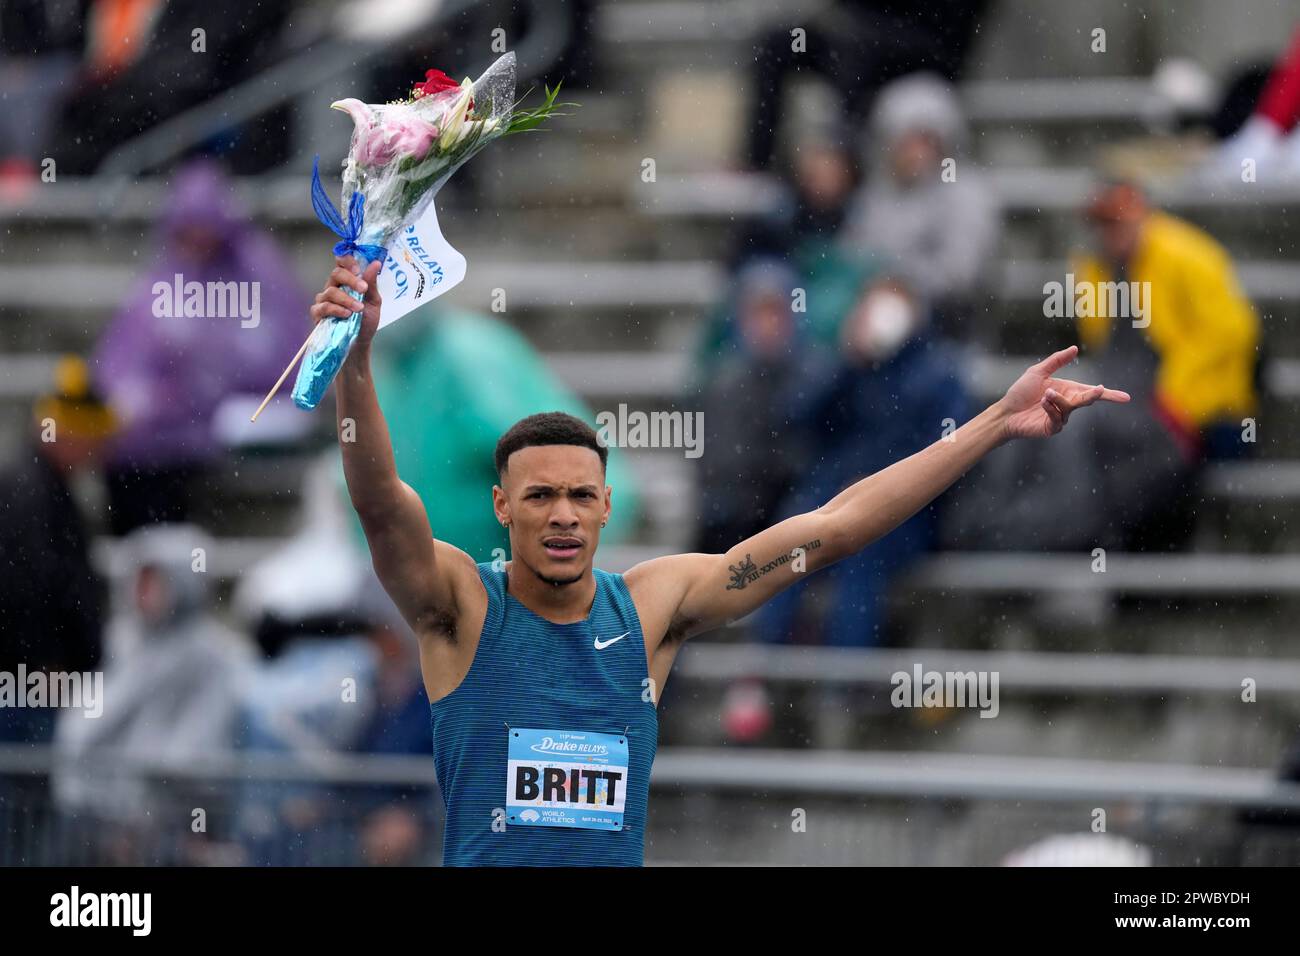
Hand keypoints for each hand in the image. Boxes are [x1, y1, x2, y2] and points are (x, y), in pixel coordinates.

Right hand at [310, 255, 383, 346]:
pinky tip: (346, 314)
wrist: (359, 343)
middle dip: (351, 279)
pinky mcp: (318, 313)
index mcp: (346, 281)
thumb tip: (376, 263)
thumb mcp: (374, 302)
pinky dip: (336, 309)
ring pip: (331, 291)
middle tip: (363, 289)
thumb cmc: (366, 321)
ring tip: (359, 308)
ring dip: (347, 299)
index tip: (358, 268)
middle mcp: (333, 286)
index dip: (347, 260)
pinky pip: (324, 307)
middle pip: (336, 273)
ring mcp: (324, 299)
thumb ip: (372, 283)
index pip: (342, 262)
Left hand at [995, 345, 1130, 440]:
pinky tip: (1041, 403)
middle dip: (1094, 394)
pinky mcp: (1053, 428)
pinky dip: (1051, 408)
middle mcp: (1068, 404)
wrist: (1005, 411)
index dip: (1109, 395)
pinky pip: (1059, 418)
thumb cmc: (1021, 392)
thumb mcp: (1038, 372)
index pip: (1092, 392)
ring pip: (1070, 407)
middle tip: (1099, 390)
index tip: (1126, 398)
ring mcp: (1061, 417)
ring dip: (1058, 399)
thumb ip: (1057, 361)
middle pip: (1087, 399)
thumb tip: (1075, 348)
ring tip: (1044, 395)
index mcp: (1068, 390)